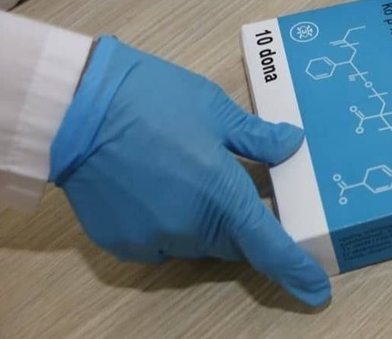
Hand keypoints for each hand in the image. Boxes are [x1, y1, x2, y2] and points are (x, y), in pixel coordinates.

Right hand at [49, 37, 329, 306]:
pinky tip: (156, 186)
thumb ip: (257, 137)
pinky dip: (169, 223)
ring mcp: (153, 240)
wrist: (74, 109)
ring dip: (204, 221)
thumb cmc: (151, 100)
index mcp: (222, 196)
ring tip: (188, 173)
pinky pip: (161, 242)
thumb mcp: (215, 110)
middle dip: (243, 223)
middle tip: (238, 185)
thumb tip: (292, 144)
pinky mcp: (121, 243)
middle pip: (233, 242)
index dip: (296, 271)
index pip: (270, 247)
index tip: (318, 291)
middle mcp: (190, 229)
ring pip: (196, 243)